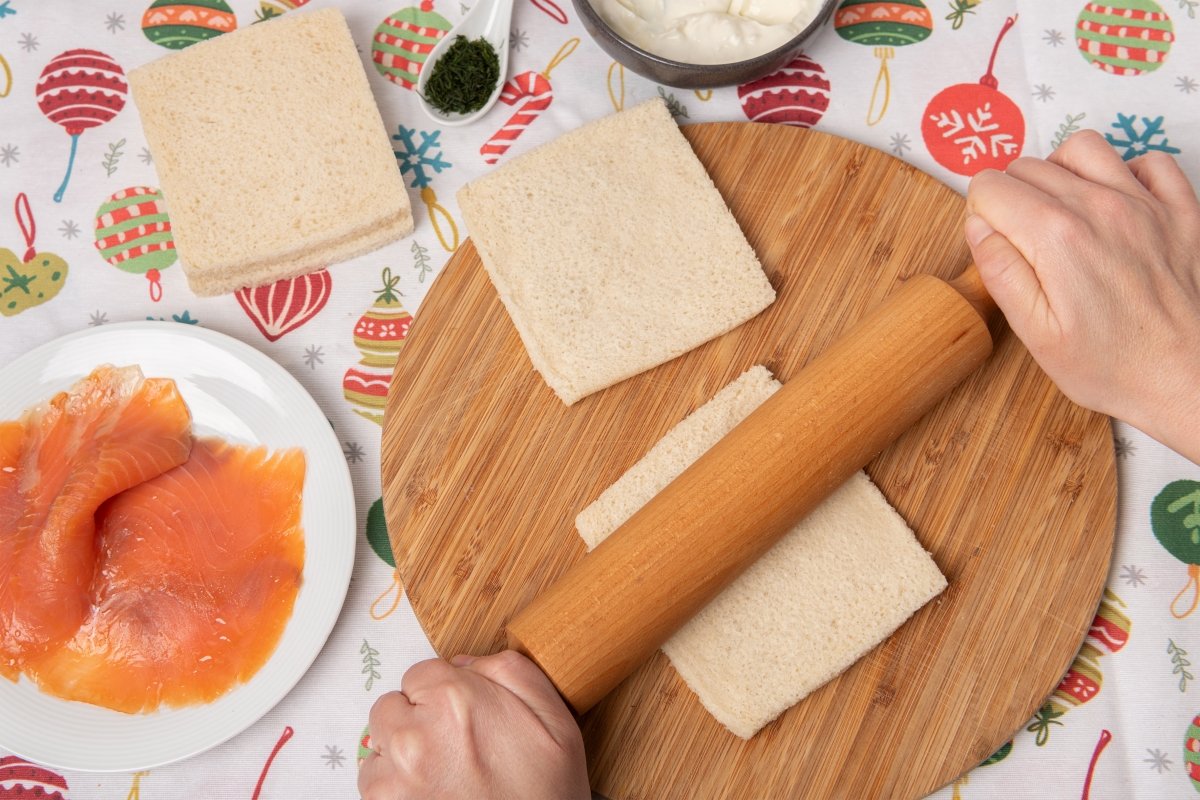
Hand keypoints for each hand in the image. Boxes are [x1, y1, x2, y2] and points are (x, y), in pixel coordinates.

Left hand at [359, 650, 589, 799]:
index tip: (461, 715)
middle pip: (392, 704)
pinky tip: (430, 792)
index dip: (443, 693)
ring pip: (378, 743)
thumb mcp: (555, 718)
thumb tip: (466, 662)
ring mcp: (395, 775)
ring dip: (401, 752)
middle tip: (452, 746)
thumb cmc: (546, 793)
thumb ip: (509, 671)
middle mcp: (417, 733)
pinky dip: (394, 784)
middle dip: (417, 718)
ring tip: (442, 772)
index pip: (421, 672)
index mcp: (456, 700)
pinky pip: (371, 780)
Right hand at [965, 130, 1199, 463]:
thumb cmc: (1111, 366)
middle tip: (1021, 241)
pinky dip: (1124, 173)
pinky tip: (1113, 205)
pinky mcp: (1180, 209)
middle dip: (1012, 197)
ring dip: (1061, 171)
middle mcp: (1099, 206)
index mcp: (1055, 237)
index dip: (980, 213)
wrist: (1187, 378)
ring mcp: (1144, 203)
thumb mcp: (1035, 333)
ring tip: (1059, 210)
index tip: (993, 242)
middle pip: (1028, 166)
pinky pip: (1148, 160)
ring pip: (1082, 148)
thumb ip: (999, 271)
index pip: (990, 187)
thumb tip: (978, 226)